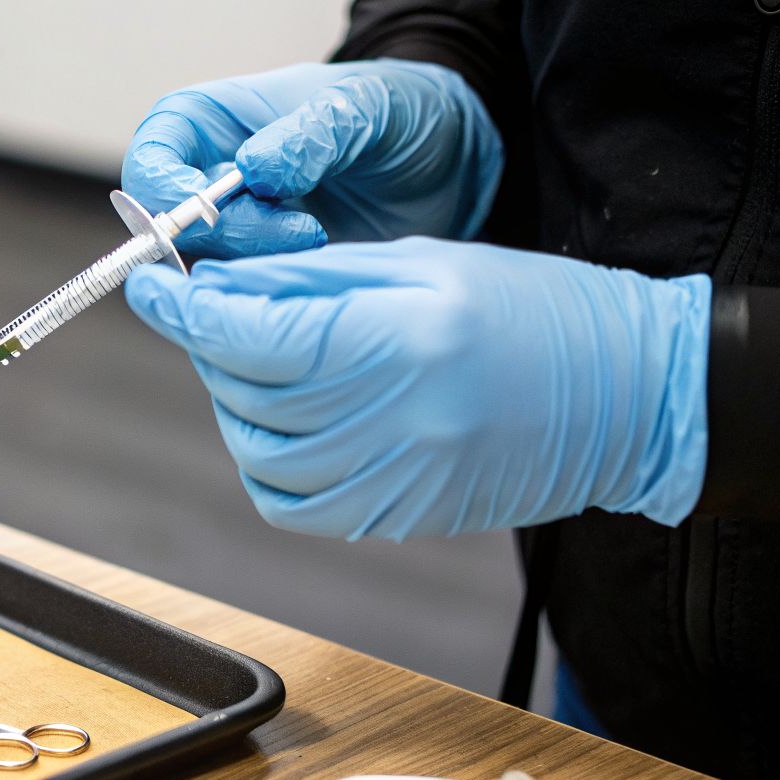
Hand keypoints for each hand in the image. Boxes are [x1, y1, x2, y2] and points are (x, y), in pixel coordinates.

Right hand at [122, 60, 502, 258]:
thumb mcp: (367, 106)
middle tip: (303, 230)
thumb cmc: (403, 113)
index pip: (154, 155)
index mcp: (216, 120)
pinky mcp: (268, 275)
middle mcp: (213, 179)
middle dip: (225, 235)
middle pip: (169, 224)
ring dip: (255, 267)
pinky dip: (273, 293)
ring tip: (323, 240)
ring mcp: (240, 232)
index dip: (163, 188)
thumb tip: (253, 169)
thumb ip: (311, 132)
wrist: (454, 163)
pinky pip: (243, 297)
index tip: (206, 209)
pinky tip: (321, 271)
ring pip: (204, 268)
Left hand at [125, 237, 710, 540]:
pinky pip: (288, 497)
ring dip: (235, 399)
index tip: (151, 280)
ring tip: (266, 356)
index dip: (183, 306)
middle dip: (211, 342)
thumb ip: (312, 278)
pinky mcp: (392, 517)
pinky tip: (289, 416)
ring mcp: (390, 481)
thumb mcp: (422, 262)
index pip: (248, 331)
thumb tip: (220, 283)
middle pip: (242, 388)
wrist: (627, 398)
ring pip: (254, 447)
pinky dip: (266, 455)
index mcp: (398, 341)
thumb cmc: (536, 313)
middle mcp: (389, 422)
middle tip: (219, 305)